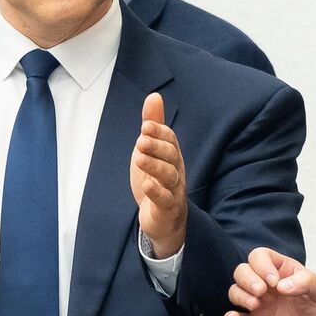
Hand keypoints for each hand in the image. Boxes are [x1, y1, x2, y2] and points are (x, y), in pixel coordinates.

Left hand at [131, 92, 186, 257]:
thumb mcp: (150, 151)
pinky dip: (156, 191)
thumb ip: (153, 125)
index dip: (159, 132)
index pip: (170, 140)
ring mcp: (173, 189)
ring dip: (155, 165)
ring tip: (139, 157)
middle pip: (171, 155)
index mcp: (171, 155)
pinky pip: (164, 199)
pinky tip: (146, 185)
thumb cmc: (156, 181)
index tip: (145, 125)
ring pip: (168, 176)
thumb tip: (154, 96)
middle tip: (140, 140)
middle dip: (157, 147)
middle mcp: (175, 170)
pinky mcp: (166, 207)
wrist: (162, 219)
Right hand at [223, 247, 315, 315]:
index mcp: (283, 272)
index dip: (261, 265)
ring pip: (235, 291)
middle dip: (247, 278)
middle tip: (262, 292)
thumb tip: (281, 286)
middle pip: (242, 271)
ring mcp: (260, 306)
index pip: (260, 256)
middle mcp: (267, 286)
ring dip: (240, 295)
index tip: (274, 281)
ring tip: (256, 306)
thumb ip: (308, 282)